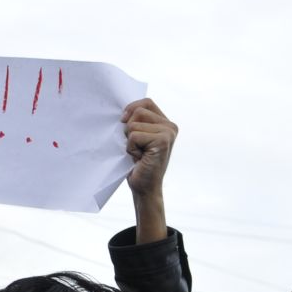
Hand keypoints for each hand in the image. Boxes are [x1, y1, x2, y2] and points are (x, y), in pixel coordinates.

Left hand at [122, 99, 175, 241]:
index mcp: (165, 123)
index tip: (122, 121)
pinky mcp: (163, 140)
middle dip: (128, 129)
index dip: (131, 109)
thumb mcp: (136, 139)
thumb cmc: (138, 164)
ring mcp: (168, 132)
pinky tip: (139, 158)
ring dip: (129, 141)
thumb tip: (122, 112)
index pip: (146, 102)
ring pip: (133, 124)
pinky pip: (134, 136)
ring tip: (138, 153)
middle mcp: (170, 126)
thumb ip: (135, 122)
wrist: (144, 188)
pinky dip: (131, 148)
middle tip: (135, 146)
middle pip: (138, 111)